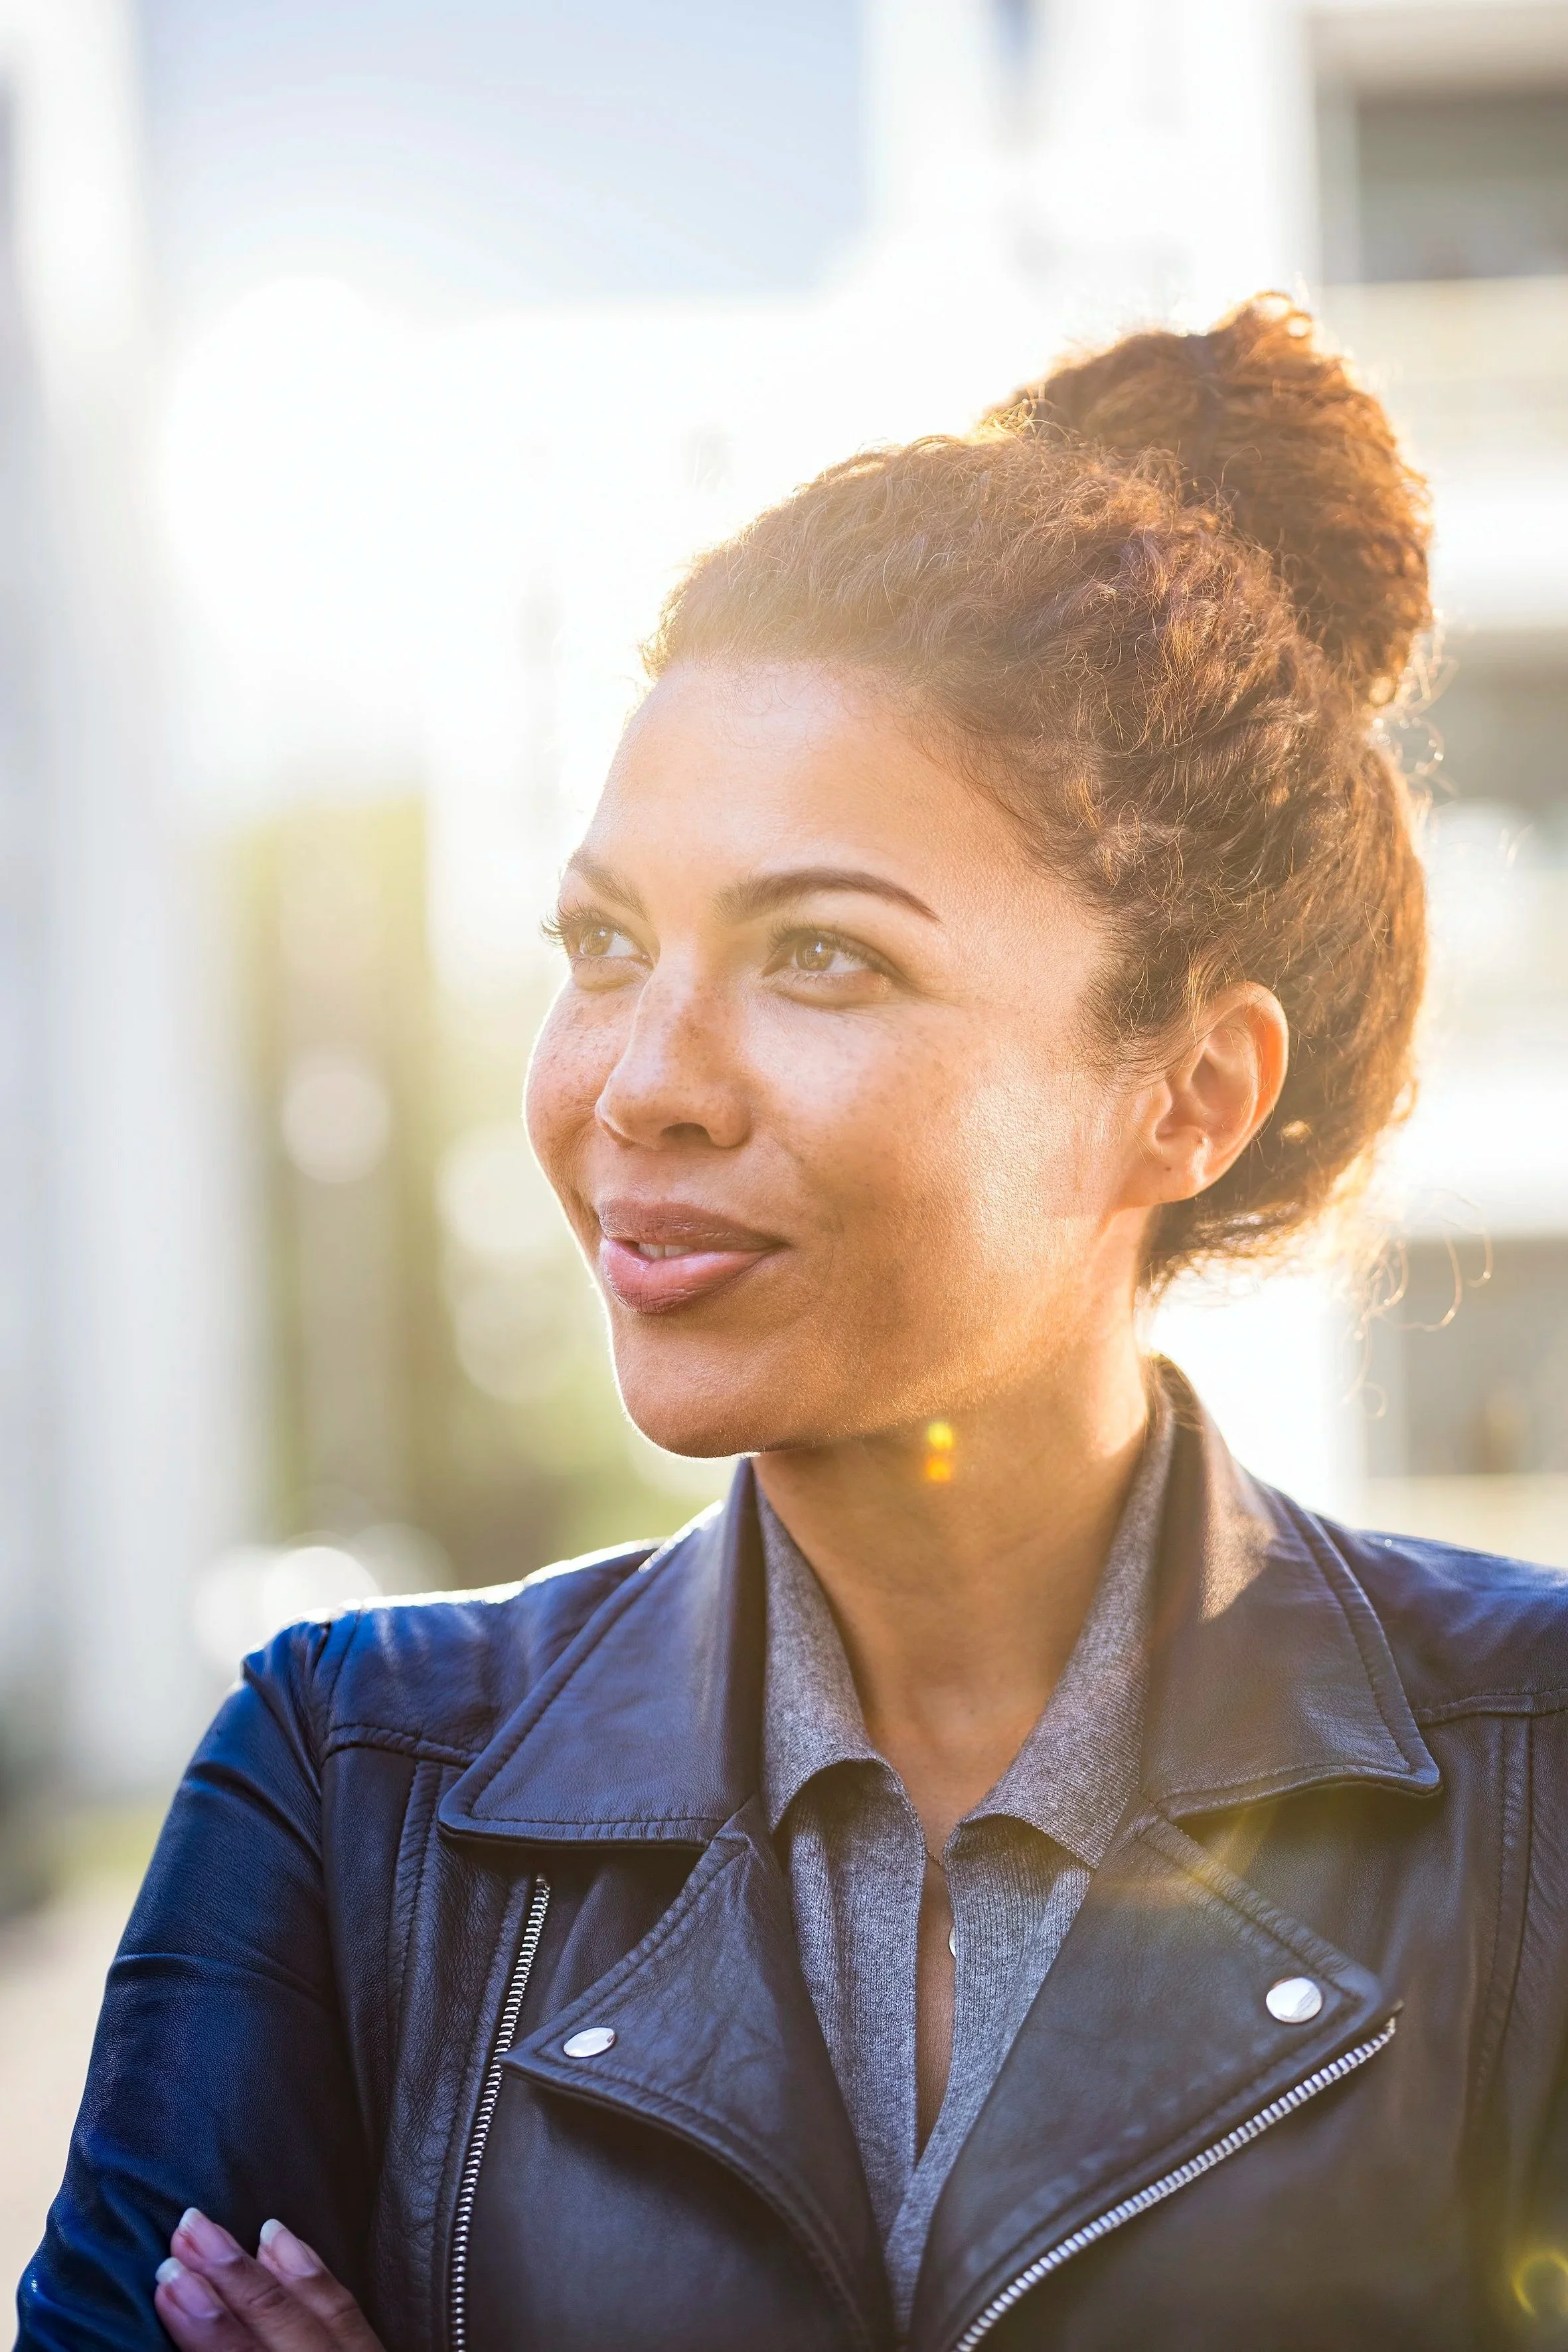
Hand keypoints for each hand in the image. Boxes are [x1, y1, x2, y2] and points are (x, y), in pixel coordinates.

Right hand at [154, 2209, 384, 2350]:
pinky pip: (350, 2311)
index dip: (203, 2325)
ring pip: (317, 2306)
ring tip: (215, 2228)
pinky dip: (315, 2275)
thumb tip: (192, 2311)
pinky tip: (282, 2242)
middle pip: (277, 2322)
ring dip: (262, 2265)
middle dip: (228, 2278)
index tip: (167, 2280)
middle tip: (184, 2233)